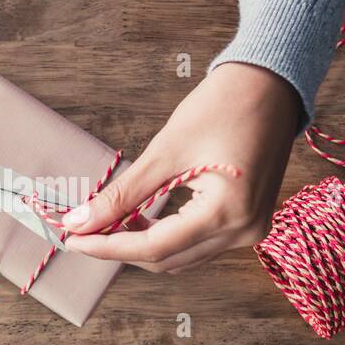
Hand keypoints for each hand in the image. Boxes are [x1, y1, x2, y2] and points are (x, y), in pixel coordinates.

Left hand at [62, 63, 299, 271]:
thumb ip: (123, 194)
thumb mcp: (165, 151)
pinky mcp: (248, 221)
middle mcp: (243, 232)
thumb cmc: (223, 106)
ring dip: (144, 244)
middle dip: (122, 248)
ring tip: (108, 222)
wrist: (271, 85)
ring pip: (182, 256)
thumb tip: (80, 221)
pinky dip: (167, 236)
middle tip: (84, 230)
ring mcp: (250, 230)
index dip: (109, 247)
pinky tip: (141, 218)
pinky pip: (199, 243)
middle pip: (168, 260)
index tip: (73, 239)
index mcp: (227, 214)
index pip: (155, 248)